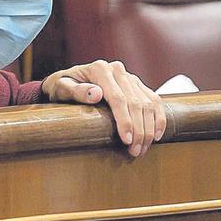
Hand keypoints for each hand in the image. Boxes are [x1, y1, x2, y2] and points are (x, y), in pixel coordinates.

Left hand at [41, 60, 166, 157]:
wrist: (68, 79)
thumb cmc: (61, 86)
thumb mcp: (61, 88)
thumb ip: (76, 91)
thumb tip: (96, 94)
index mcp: (100, 69)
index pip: (118, 98)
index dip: (125, 120)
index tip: (126, 140)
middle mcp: (117, 70)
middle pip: (136, 103)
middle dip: (139, 130)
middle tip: (135, 151)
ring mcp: (129, 77)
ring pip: (148, 103)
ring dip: (149, 128)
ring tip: (142, 148)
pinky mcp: (137, 84)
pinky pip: (154, 100)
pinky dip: (158, 118)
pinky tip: (157, 135)